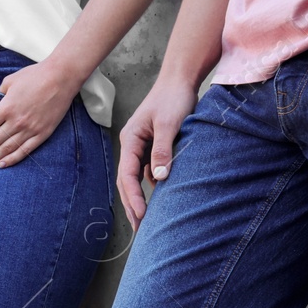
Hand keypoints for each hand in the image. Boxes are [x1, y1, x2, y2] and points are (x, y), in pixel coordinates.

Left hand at [0, 61, 79, 168]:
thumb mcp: (10, 81)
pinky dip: (13, 158)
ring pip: (6, 148)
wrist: (61, 77)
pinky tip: (2, 164)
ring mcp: (30, 129)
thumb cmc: (35, 75)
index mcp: (6, 107)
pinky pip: (25, 150)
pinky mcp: (42, 133)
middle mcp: (16, 121)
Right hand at [115, 77, 197, 229]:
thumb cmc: (173, 97)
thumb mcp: (168, 124)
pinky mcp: (154, 146)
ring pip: (137, 178)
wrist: (181, 78)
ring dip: (140, 198)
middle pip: (127, 181)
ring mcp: (142, 146)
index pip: (127, 175)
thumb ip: (162, 151)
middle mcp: (133, 144)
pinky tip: (160, 197)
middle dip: (132, 204)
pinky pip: (150, 171)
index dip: (133, 197)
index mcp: (130, 140)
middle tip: (139, 228)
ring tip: (147, 219)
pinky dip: (153, 186)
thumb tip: (158, 179)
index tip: (141, 215)